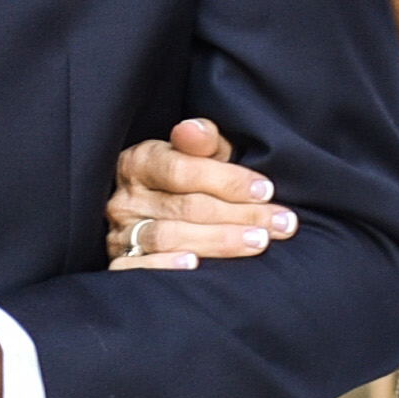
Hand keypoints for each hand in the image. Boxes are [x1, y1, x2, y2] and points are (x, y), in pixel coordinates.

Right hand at [105, 116, 295, 270]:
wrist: (157, 212)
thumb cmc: (187, 181)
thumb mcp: (198, 156)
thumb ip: (203, 142)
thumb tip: (195, 130)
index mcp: (140, 162)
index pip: (182, 171)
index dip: (227, 181)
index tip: (266, 191)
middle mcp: (126, 197)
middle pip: (184, 206)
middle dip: (239, 214)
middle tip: (280, 223)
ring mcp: (120, 232)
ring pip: (168, 237)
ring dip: (218, 241)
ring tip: (258, 242)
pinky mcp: (119, 262)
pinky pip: (136, 267)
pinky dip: (165, 266)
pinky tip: (195, 267)